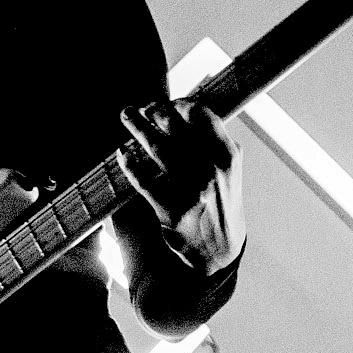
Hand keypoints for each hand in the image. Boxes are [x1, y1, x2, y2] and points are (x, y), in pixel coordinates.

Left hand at [119, 97, 244, 270]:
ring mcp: (190, 190)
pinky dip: (130, 164)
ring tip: (127, 116)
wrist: (220, 249)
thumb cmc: (221, 202)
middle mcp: (210, 170)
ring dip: (137, 127)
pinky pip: (143, 180)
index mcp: (227, 156)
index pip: (201, 116)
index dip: (181, 105)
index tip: (169, 103)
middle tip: (143, 108)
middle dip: (154, 112)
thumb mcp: (229, 170)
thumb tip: (188, 111)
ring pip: (156, 147)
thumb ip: (215, 141)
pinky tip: (123, 154)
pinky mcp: (170, 209)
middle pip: (174, 127)